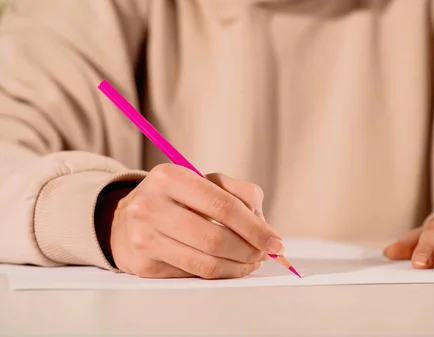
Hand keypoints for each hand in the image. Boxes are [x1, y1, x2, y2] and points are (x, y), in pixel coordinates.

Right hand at [103, 164, 283, 278]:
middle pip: (215, 239)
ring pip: (205, 263)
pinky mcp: (144, 264)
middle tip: (265, 254)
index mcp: (170, 177)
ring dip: (237, 266)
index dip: (255, 228)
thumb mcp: (205, 182)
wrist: (126, 218)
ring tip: (251, 261)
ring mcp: (144, 238)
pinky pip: (193, 274)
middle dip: (249, 250)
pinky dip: (219, 273)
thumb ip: (241, 195)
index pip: (223, 206)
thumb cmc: (176, 198)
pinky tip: (229, 266)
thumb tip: (264, 228)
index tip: (275, 241)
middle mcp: (151, 206)